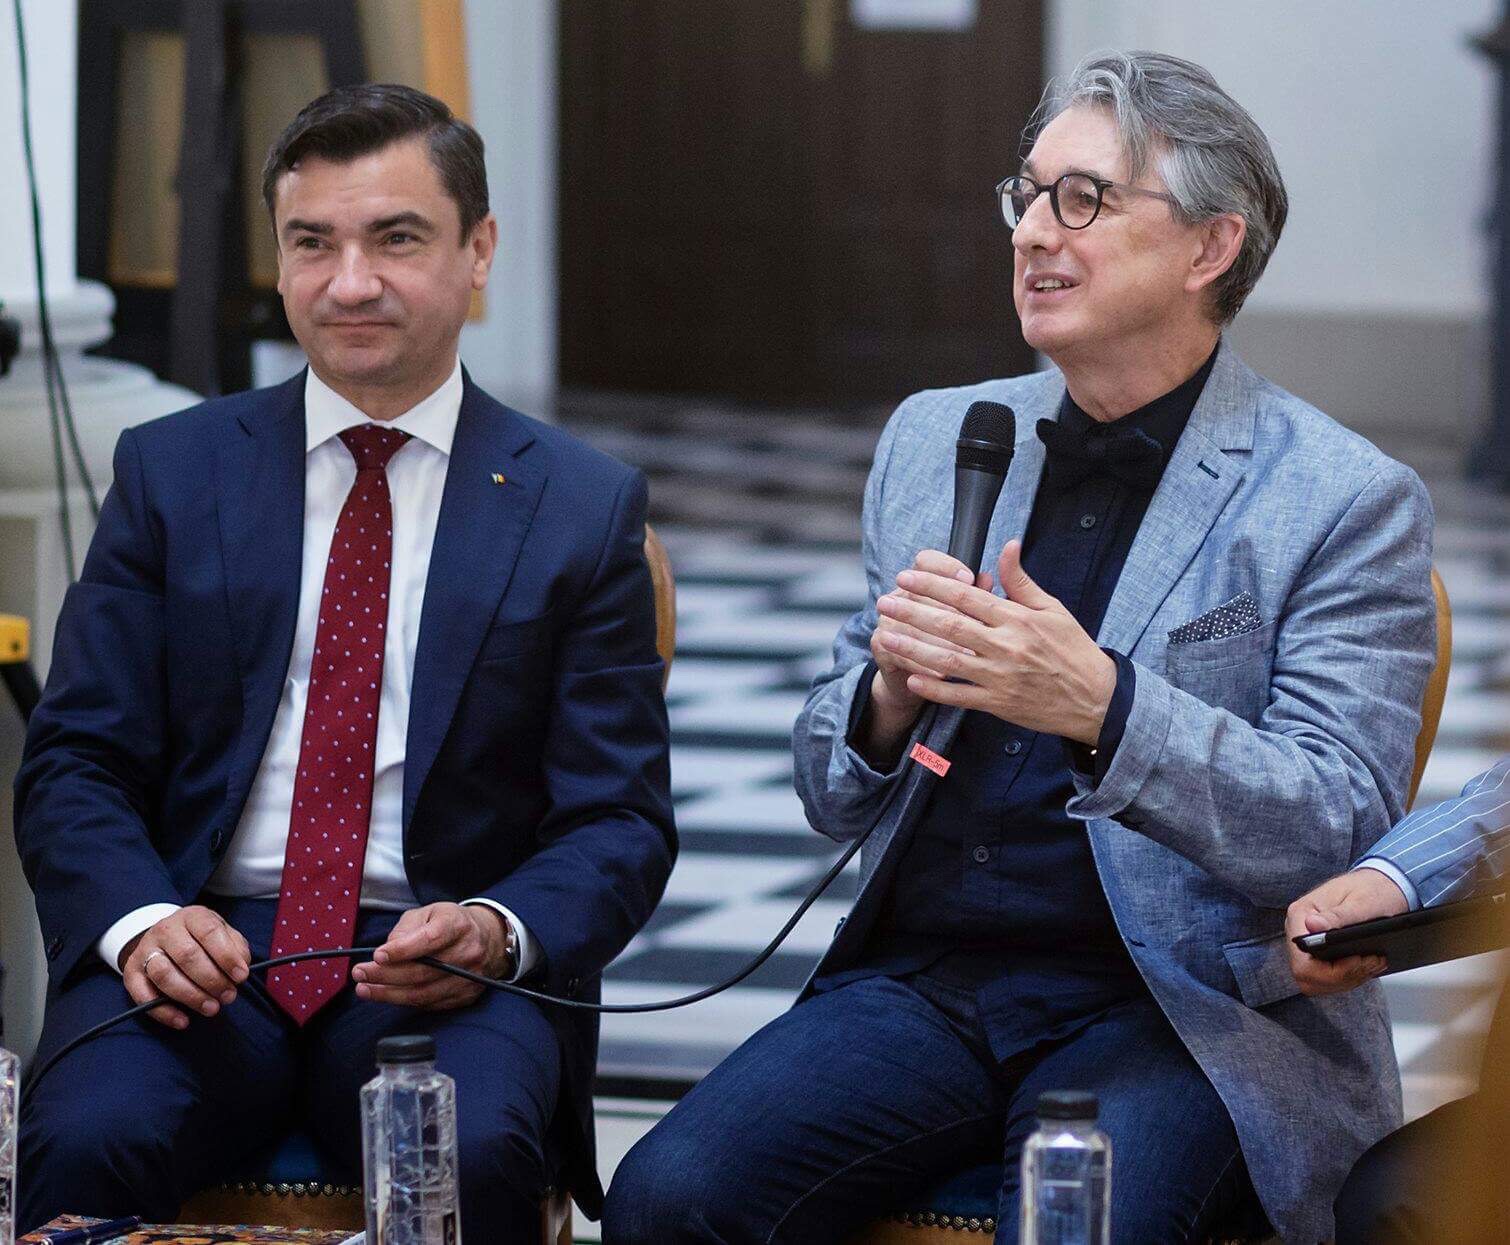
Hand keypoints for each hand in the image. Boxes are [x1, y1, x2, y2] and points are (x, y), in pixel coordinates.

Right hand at [121, 906, 250, 1029]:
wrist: (165, 937)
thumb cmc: (202, 939)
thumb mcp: (223, 933)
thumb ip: (236, 947)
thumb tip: (241, 968)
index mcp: (192, 916)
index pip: (209, 932)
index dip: (227, 956)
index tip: (241, 976)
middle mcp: (166, 930)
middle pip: (187, 955)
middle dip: (211, 980)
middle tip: (228, 996)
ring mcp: (146, 950)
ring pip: (164, 975)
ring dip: (190, 996)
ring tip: (211, 1008)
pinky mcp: (131, 973)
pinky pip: (143, 995)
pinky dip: (163, 1012)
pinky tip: (183, 1021)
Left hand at [351, 902, 512, 1009]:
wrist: (487, 938)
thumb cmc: (452, 924)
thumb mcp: (429, 913)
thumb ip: (406, 929)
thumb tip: (387, 952)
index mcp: (458, 925)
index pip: (430, 939)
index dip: (403, 950)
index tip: (377, 955)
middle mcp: (468, 952)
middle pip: (423, 971)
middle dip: (385, 975)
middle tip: (360, 974)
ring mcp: (469, 977)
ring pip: (423, 993)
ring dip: (389, 994)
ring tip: (365, 989)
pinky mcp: (466, 995)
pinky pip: (430, 1004)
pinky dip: (405, 1002)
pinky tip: (388, 995)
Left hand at [873, 540, 1116, 743]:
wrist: (1096, 699)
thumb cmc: (1073, 650)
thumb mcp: (1052, 609)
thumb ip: (1021, 580)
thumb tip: (1007, 545)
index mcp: (1016, 619)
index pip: (965, 596)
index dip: (932, 584)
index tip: (907, 576)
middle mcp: (1005, 646)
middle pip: (949, 625)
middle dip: (912, 612)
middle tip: (884, 602)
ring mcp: (999, 677)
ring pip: (947, 660)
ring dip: (913, 648)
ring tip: (886, 637)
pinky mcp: (999, 704)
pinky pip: (960, 696)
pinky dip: (935, 688)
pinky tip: (911, 677)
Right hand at [1285, 868, 1408, 995]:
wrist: (1382, 882)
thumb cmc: (1372, 888)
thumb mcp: (1361, 901)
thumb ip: (1337, 916)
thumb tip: (1312, 926)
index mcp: (1301, 915)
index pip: (1302, 962)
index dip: (1330, 972)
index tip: (1358, 959)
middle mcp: (1299, 931)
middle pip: (1307, 977)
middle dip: (1341, 978)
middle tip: (1371, 962)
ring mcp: (1308, 944)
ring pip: (1317, 982)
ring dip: (1348, 980)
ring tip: (1374, 962)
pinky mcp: (1320, 952)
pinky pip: (1327, 980)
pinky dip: (1350, 978)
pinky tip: (1368, 964)